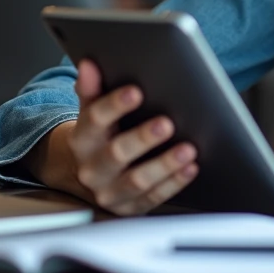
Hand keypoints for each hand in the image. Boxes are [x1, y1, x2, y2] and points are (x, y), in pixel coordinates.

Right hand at [33, 60, 198, 215]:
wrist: (90, 174)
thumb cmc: (100, 136)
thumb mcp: (92, 112)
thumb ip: (92, 89)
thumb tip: (90, 64)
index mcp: (82, 139)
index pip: (95, 120)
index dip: (114, 105)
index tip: (135, 92)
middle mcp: (92, 168)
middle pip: (116, 153)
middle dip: (143, 138)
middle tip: (167, 123)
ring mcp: (110, 191)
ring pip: (137, 180)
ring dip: (164, 164)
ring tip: (187, 149)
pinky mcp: (130, 208)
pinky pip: (154, 197)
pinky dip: (174, 183)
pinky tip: (191, 168)